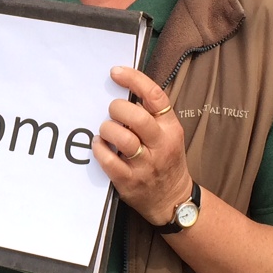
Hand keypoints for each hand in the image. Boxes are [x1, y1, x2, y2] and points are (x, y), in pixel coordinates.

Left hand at [93, 66, 192, 227]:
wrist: (173, 199)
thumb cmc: (166, 160)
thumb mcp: (168, 135)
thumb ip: (151, 115)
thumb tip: (123, 90)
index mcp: (170, 128)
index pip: (155, 96)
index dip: (134, 80)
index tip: (116, 73)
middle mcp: (160, 145)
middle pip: (137, 116)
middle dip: (117, 109)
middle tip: (112, 112)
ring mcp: (145, 164)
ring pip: (122, 138)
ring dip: (107, 129)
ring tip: (105, 131)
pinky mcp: (130, 181)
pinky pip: (108, 160)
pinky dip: (99, 149)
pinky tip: (99, 146)